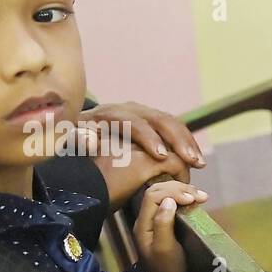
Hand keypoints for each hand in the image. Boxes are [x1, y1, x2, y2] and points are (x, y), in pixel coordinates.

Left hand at [78, 101, 204, 209]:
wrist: (81, 129)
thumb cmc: (77, 142)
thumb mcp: (72, 139)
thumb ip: (78, 140)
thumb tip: (88, 141)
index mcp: (110, 114)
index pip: (133, 122)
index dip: (149, 138)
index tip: (162, 156)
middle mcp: (130, 109)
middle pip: (159, 119)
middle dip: (177, 140)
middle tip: (191, 160)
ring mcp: (145, 113)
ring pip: (171, 122)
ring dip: (187, 142)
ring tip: (199, 163)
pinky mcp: (154, 121)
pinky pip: (175, 128)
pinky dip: (187, 143)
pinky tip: (196, 158)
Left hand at [134, 180, 207, 271]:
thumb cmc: (167, 269)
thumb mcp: (164, 248)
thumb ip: (163, 224)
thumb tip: (169, 201)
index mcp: (143, 224)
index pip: (153, 196)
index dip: (173, 192)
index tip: (192, 199)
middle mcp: (147, 218)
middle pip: (158, 191)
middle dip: (179, 189)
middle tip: (200, 195)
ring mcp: (155, 220)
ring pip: (165, 195)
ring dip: (183, 192)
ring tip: (201, 196)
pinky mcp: (165, 223)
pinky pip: (171, 203)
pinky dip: (184, 199)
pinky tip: (195, 201)